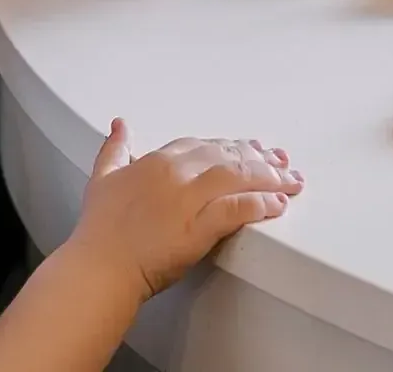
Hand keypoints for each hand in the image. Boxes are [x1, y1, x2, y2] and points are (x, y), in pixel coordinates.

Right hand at [68, 118, 303, 301]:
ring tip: (292, 181)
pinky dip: (261, 203)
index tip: (249, 148)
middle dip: (260, 158)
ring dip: (271, 177)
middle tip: (282, 162)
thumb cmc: (100, 230)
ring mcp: (189, 199)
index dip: (230, 146)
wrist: (100, 266)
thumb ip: (114, 149)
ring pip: (240, 177)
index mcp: (157, 161)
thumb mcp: (103, 178)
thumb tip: (119, 125)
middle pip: (229, 156)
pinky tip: (278, 204)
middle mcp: (176, 173)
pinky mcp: (199, 227)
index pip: (203, 145)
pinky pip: (238, 209)